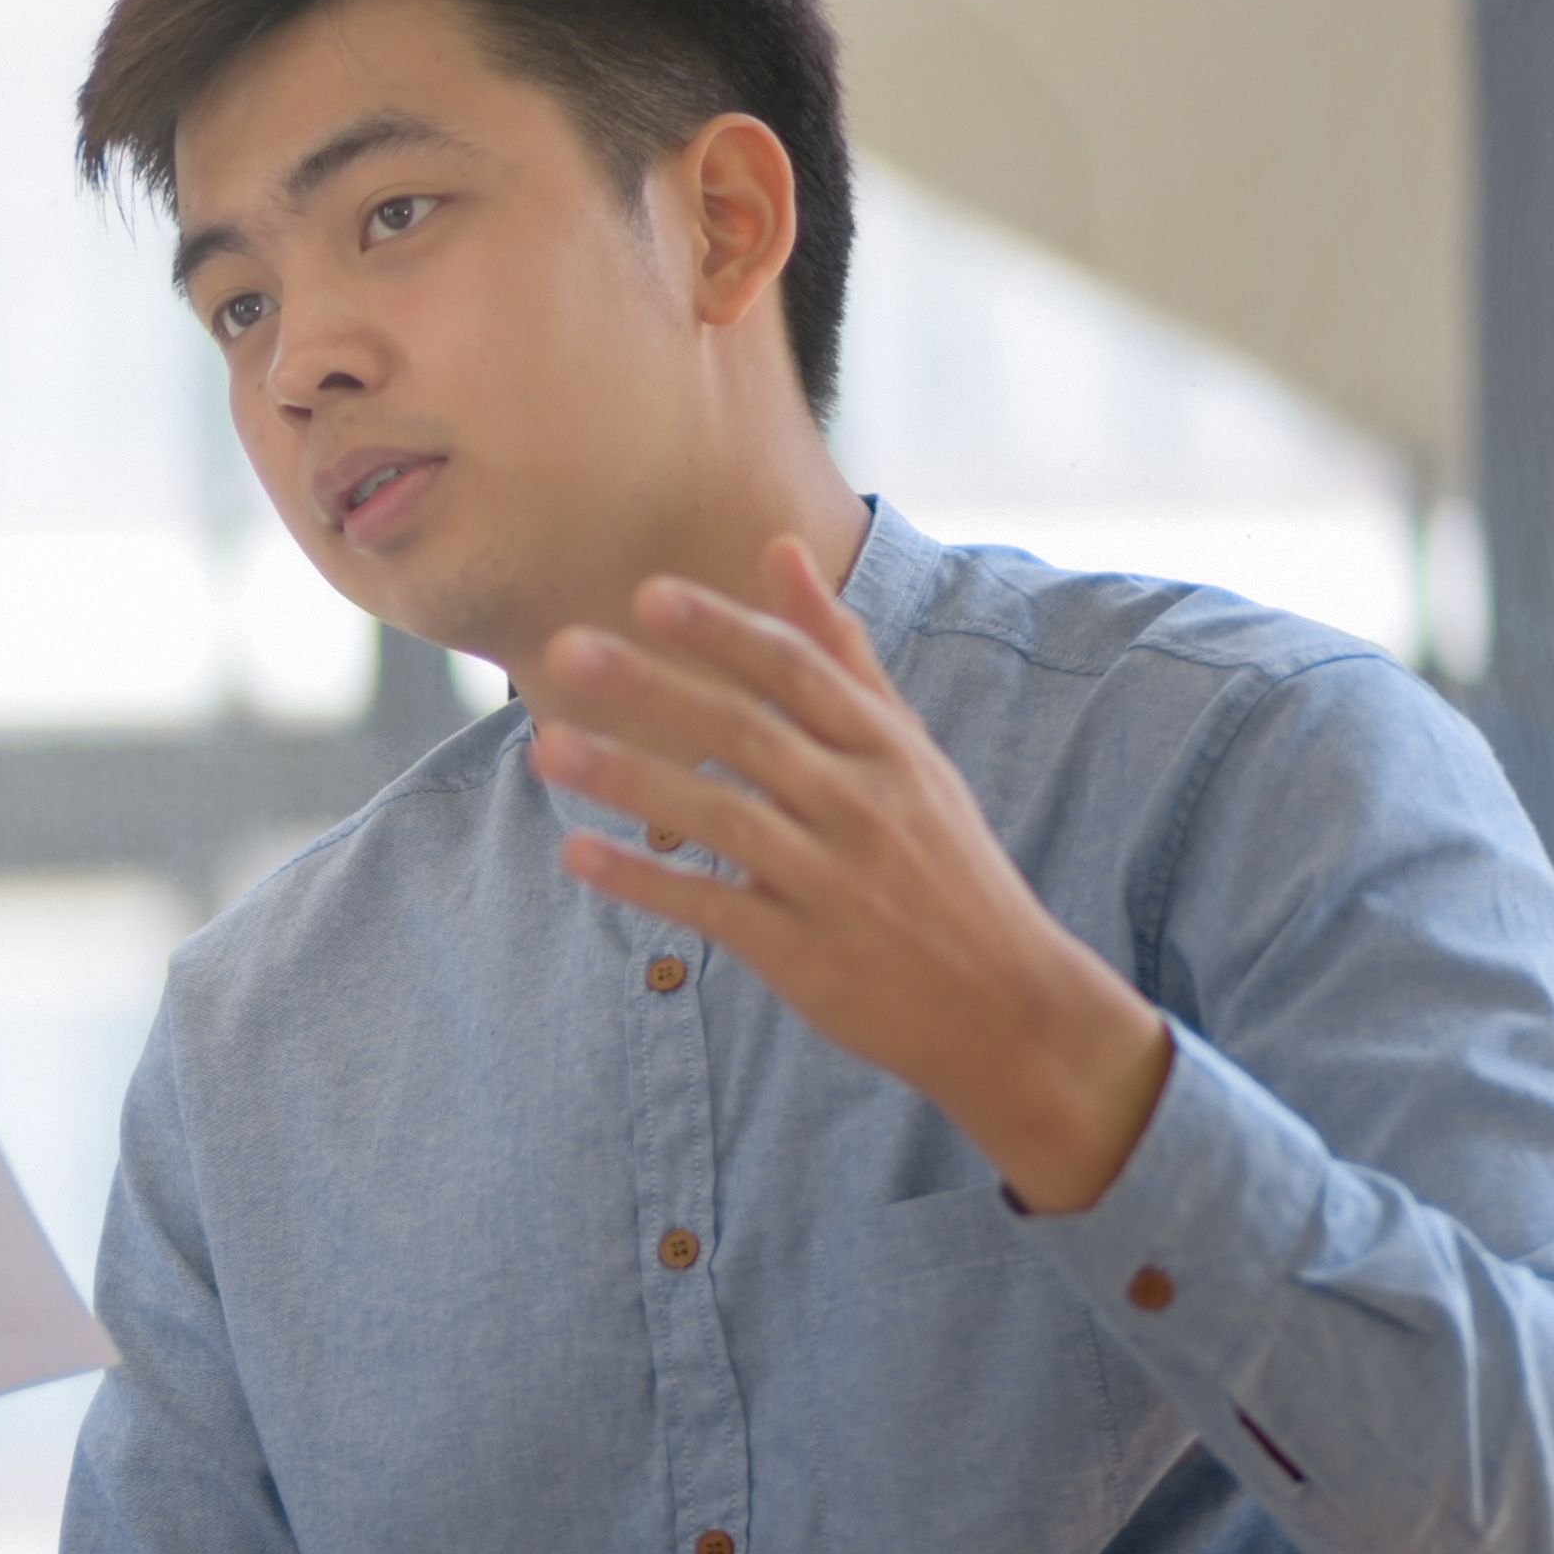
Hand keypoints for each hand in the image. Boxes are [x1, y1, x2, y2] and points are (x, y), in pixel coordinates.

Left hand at [527, 536, 1176, 1210]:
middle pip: (744, 733)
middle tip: (565, 651)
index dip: (722, 632)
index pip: (796, 672)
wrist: (1007, 1005)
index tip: (648, 594)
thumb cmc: (946, 866)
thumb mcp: (909, 752)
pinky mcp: (804, 954)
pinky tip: (578, 853)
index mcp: (888, 749)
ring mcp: (833, 881)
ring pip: (719, 818)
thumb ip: (840, 655)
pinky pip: (711, 908)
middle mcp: (862, 805)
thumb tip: (781, 549)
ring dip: (629, 780)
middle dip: (652, 689)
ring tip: (545, 747)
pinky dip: (645, 882)